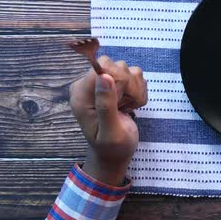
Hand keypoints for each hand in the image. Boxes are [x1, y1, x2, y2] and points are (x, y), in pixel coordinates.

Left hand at [69, 56, 147, 185]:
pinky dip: (139, 92)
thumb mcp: (109, 131)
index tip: (122, 101)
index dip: (118, 81)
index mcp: (81, 93)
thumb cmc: (111, 147)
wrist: (115, 154)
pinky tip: (130, 105)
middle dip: (129, 86)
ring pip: (130, 70)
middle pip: (118, 65)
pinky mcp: (116, 85)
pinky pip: (136, 77)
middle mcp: (90, 84)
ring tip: (127, 108)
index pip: (103, 66)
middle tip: (125, 106)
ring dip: (136, 90)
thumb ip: (106, 105)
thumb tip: (104, 76)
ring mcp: (103, 83)